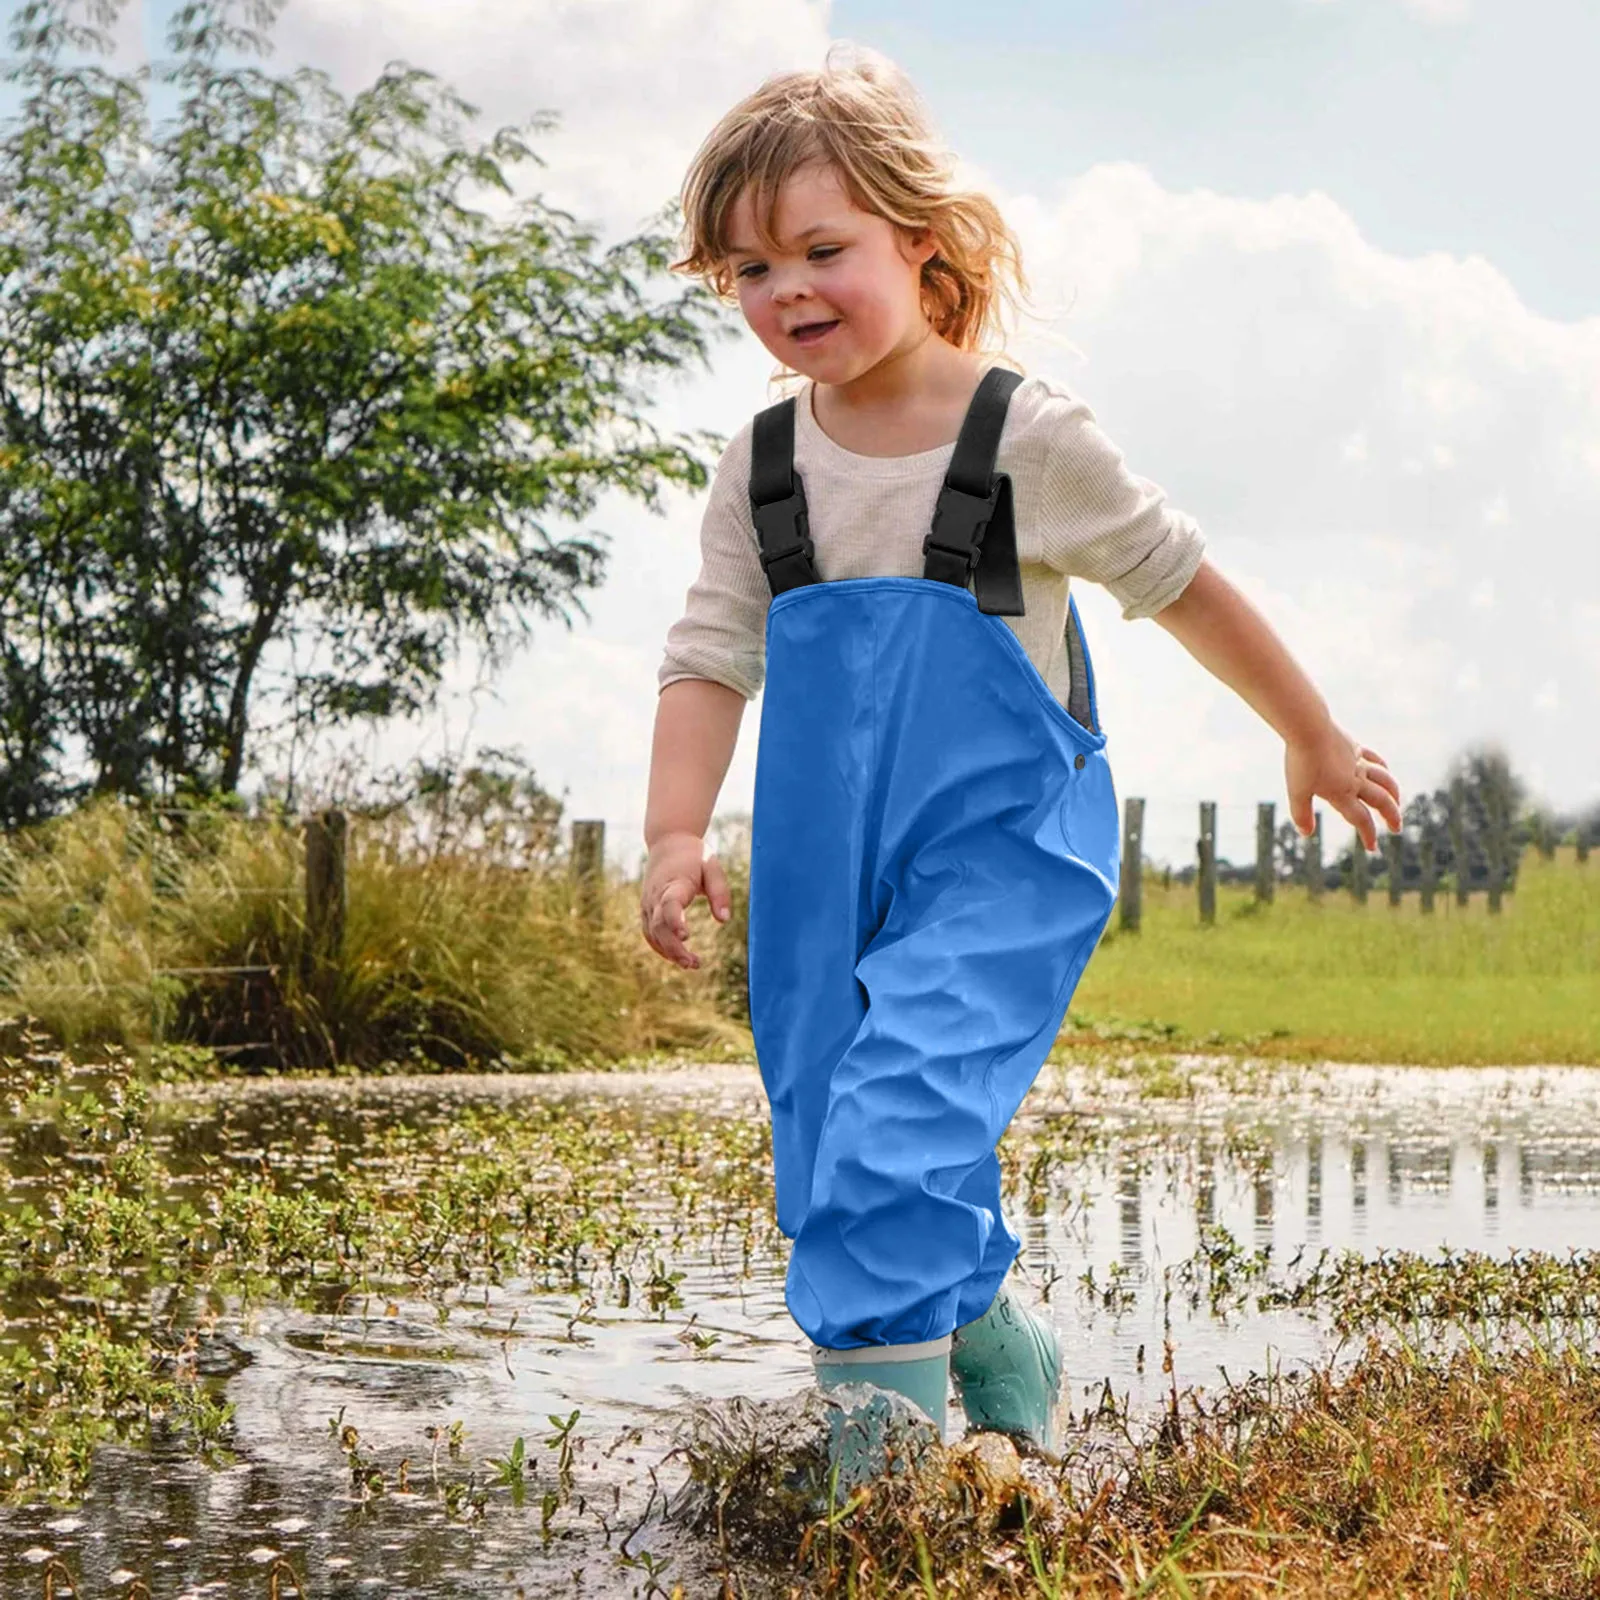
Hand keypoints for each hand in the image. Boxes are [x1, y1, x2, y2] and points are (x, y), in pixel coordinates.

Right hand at [639, 831, 730, 969]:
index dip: (675, 921)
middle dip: (674, 947)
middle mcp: (656, 895)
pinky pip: (650, 933)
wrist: (668, 841)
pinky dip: (661, 947)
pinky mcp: (647, 909)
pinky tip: (677, 957)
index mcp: (674, 882)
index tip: (686, 936)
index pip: (670, 904)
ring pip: (653, 933)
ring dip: (669, 952)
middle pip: (659, 926)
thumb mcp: (712, 866)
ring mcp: (648, 903)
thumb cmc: (694, 855)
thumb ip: (720, 892)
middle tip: (694, 963)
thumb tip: (724, 920)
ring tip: (692, 964)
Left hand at [1285, 719, 1402, 850]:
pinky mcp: (1355, 746)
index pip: (1360, 819)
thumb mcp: (1296, 791)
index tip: (1372, 848)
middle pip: (1380, 801)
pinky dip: (1383, 767)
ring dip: (1394, 793)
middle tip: (1396, 828)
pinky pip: (1374, 759)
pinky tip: (1385, 771)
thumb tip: (1306, 834)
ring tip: (1397, 802)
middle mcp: (1355, 779)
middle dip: (1391, 817)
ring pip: (1384, 780)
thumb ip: (1302, 814)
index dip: (1367, 835)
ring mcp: (1358, 762)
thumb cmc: (1300, 761)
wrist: (1308, 728)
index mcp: (1342, 793)